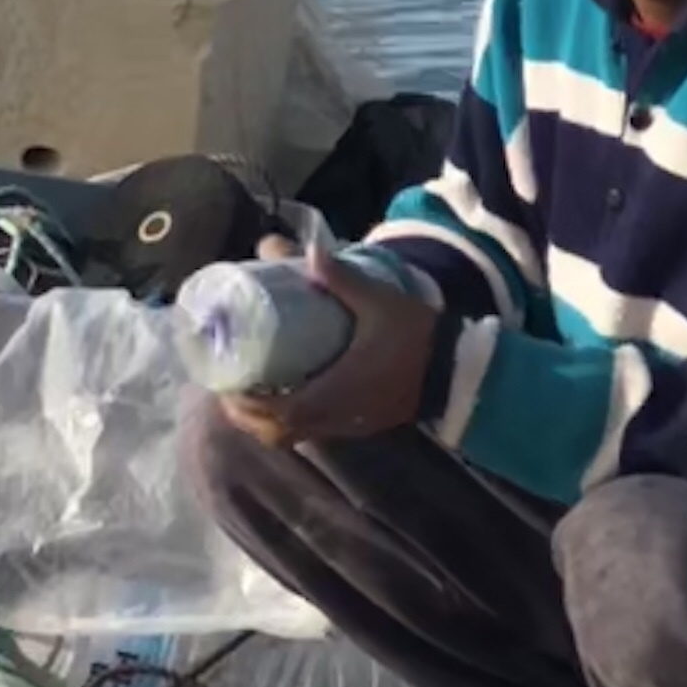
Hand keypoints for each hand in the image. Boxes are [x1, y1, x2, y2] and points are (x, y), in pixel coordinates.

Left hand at [218, 235, 439, 449]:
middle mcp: (337, 417)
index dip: (246, 405)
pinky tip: (283, 392)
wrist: (460, 371)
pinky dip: (289, 420)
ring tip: (248, 389)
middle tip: (229, 384)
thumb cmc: (417, 338)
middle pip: (277, 433)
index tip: (225, 382)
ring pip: (293, 437)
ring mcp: (348, 425)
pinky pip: (312, 431)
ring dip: (265, 420)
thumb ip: (341, 278)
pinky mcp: (358, 424)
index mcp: (335, 393)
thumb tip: (305, 250)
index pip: (278, 414)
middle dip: (246, 415)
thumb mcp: (378, 302)